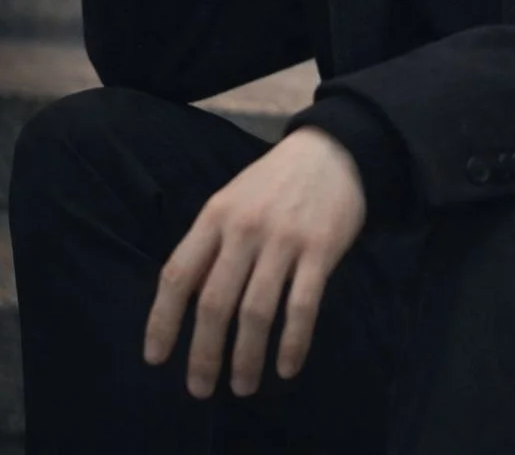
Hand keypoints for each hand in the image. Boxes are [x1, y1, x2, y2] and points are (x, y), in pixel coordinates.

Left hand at [142, 126, 366, 397]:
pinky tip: (286, 368)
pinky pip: (302, 306)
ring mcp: (284, 239)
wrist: (332, 150)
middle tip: (200, 389)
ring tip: (243, 386)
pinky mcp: (320, 249)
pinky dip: (293, 343)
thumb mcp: (231, 200)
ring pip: (256, 312)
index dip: (162, 321)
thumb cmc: (273, 182)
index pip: (177, 275)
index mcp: (215, 215)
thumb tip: (186, 302)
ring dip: (247, 358)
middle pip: (214, 302)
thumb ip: (209, 244)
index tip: (156, 358)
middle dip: (204, 354)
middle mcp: (244, 228)